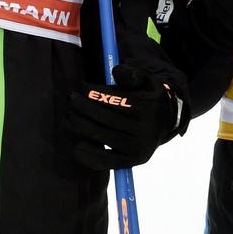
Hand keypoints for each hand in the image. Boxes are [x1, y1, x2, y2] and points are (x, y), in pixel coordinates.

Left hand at [64, 65, 182, 169]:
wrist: (164, 124)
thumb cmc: (148, 99)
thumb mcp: (147, 81)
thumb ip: (132, 74)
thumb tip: (116, 71)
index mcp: (149, 109)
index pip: (118, 100)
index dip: (96, 93)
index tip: (83, 88)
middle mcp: (145, 131)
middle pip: (107, 119)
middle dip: (83, 108)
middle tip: (71, 99)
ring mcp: (137, 149)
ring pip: (102, 138)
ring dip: (80, 127)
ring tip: (68, 118)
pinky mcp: (130, 163)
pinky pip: (104, 161)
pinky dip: (87, 155)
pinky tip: (75, 146)